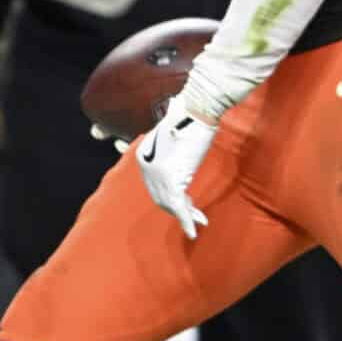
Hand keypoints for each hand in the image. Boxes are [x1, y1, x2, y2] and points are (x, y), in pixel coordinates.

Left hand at [134, 108, 215, 237]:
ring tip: (198, 221)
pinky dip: (186, 221)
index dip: (170, 199)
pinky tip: (193, 231)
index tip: (187, 204)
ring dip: (185, 216)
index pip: (155, 186)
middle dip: (177, 209)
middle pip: (161, 198)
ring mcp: (158, 176)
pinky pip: (179, 206)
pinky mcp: (172, 180)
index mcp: (143, 158)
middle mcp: (146, 168)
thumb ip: (170, 140)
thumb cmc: (189, 115)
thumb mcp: (172, 129)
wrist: (197, 109)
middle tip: (194, 216)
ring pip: (171, 204)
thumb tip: (174, 122)